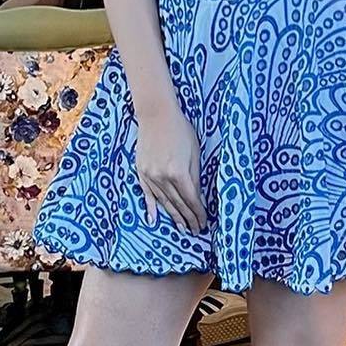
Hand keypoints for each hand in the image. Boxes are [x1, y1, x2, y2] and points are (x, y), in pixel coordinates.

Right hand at [135, 103, 207, 234]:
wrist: (156, 115)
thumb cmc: (180, 130)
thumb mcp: (194, 151)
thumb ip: (194, 176)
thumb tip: (196, 196)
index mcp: (179, 172)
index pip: (191, 199)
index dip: (198, 213)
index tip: (204, 223)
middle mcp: (163, 177)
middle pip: (178, 204)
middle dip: (188, 218)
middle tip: (195, 230)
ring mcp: (150, 176)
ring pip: (164, 202)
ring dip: (173, 216)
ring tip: (181, 227)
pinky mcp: (141, 172)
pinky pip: (147, 194)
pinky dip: (151, 208)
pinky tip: (154, 220)